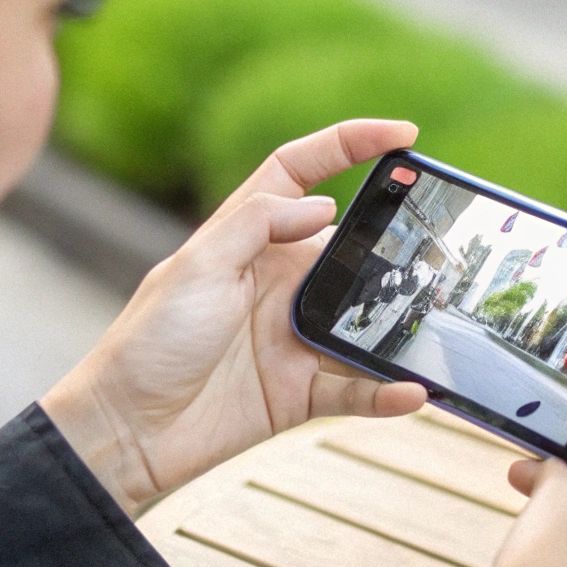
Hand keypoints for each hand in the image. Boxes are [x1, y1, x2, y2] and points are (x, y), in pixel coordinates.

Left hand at [41, 120, 429, 513]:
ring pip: (366, 321)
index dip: (350, 144)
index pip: (303, 172)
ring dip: (401, 323)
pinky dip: (386, 393)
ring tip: (439, 319)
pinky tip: (413, 391)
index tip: (404, 134)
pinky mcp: (300, 391)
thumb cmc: (148, 342)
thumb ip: (257, 223)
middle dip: (397, 242)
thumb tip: (323, 204)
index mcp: (248, 239)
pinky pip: (357, 389)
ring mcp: (294, 336)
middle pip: (352, 248)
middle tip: (441, 245)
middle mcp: (278, 282)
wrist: (125, 433)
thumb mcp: (196, 266)